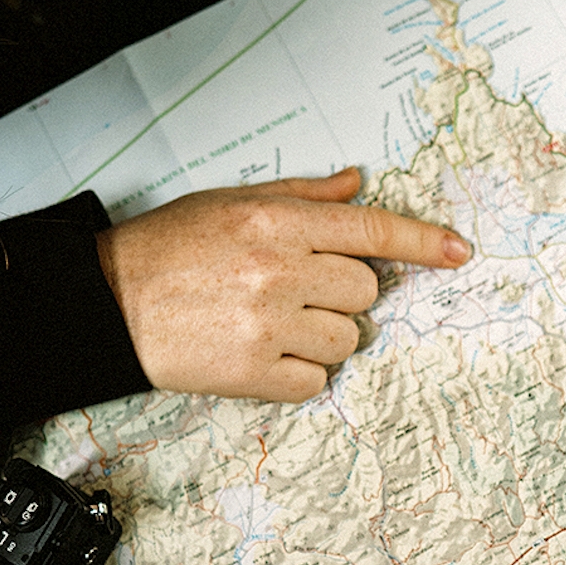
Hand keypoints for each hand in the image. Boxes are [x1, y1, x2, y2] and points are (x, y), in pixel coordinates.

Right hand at [95, 167, 469, 399]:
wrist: (106, 303)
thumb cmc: (168, 250)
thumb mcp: (232, 202)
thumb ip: (303, 197)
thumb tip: (357, 184)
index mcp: (276, 223)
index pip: (371, 229)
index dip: (423, 242)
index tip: (459, 253)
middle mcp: (279, 270)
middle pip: (365, 292)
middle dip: (341, 295)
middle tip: (295, 292)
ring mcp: (268, 324)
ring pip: (346, 340)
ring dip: (322, 337)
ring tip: (272, 324)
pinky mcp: (253, 372)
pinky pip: (315, 380)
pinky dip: (297, 374)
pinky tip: (261, 354)